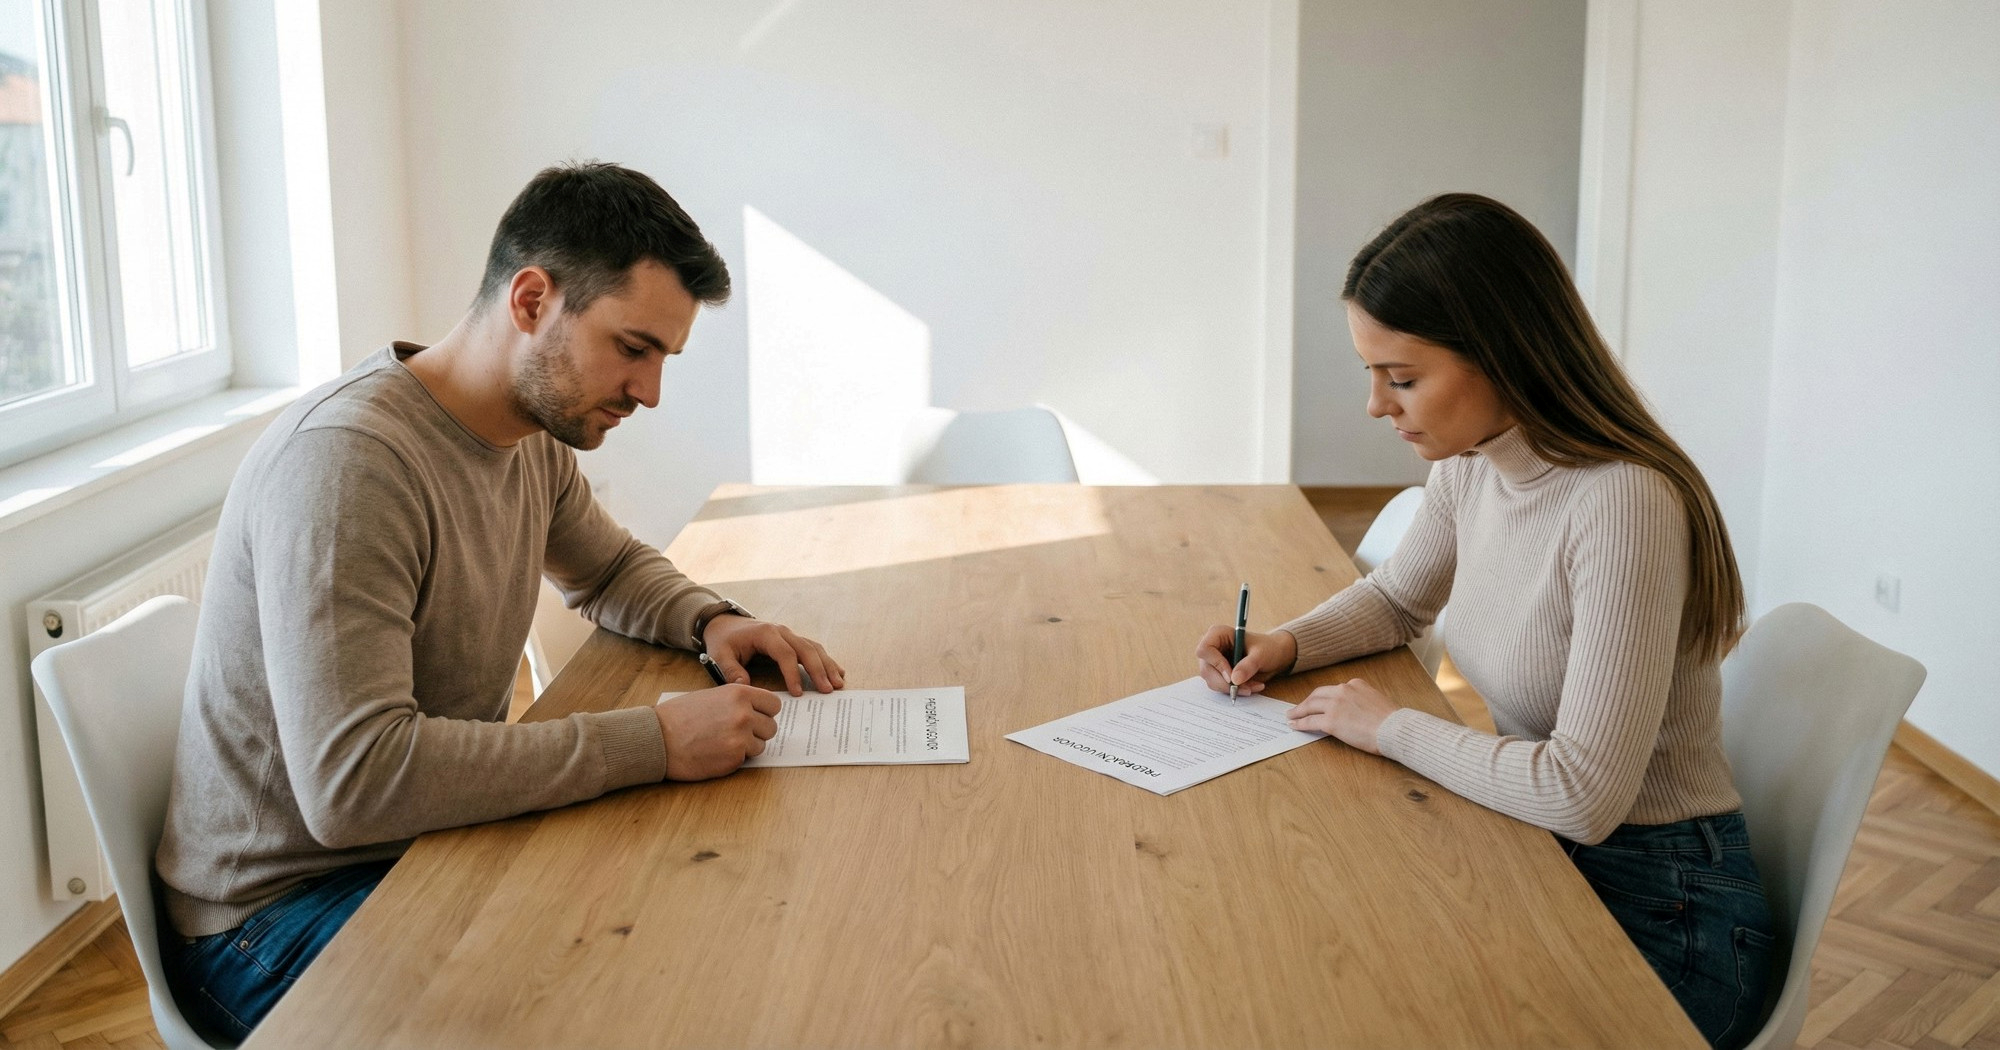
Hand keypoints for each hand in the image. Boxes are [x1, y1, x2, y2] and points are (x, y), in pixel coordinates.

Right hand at [654, 684, 782, 780]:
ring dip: (747, 747)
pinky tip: (716, 752)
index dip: (765, 712)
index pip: (774, 704)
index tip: (757, 716)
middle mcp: (744, 714)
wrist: (658, 738)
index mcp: (740, 694)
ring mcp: (741, 738)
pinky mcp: (734, 759)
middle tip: (737, 733)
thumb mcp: (712, 696)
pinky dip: (734, 758)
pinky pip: (746, 759)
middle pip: (771, 727)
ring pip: (761, 745)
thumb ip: (737, 702)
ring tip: (723, 742)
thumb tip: (757, 710)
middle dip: (758, 732)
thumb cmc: (679, 716)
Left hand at [701, 614, 845, 695]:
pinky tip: (837, 672)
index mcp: (766, 633)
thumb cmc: (723, 639)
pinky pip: (813, 648)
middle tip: (828, 690)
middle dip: (819, 670)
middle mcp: (782, 631)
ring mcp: (789, 634)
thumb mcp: (719, 654)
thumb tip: (745, 686)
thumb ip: (731, 670)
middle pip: (806, 649)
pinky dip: (825, 660)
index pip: (785, 654)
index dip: (793, 673)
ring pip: (814, 648)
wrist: (724, 622)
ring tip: (838, 683)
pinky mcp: (792, 640)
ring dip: (827, 666)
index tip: (798, 693)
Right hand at [1195, 626, 1296, 696]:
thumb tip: (1235, 680)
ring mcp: (1214, 662)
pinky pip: (1220, 687)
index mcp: (1218, 634)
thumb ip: (1248, 665)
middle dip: (1226, 683)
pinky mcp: (1218, 674)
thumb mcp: (1261, 655)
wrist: (1274, 655)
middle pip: (1206, 670)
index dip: (1216, 664)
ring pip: (1212, 681)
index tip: (1231, 677)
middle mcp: (1212, 648)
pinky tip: (1249, 687)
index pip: (1205, 650)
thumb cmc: (1268, 648)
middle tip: (1246, 688)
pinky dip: (1235, 691)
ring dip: (1232, 689)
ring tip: (1252, 686)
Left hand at [1285, 677, 1398, 754]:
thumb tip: (1352, 710)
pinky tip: (1295, 725)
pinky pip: (1310, 721)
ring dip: (1298, 711)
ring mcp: (1335, 705)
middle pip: (1317, 695)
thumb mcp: (1376, 700)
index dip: (1322, 697)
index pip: (1333, 690)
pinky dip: (1300, 723)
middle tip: (1298, 707)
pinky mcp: (1331, 721)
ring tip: (1291, 715)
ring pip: (1310, 706)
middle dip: (1306, 702)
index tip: (1317, 702)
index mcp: (1355, 684)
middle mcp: (1343, 690)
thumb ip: (1361, 700)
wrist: (1394, 729)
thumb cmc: (1391, 720)